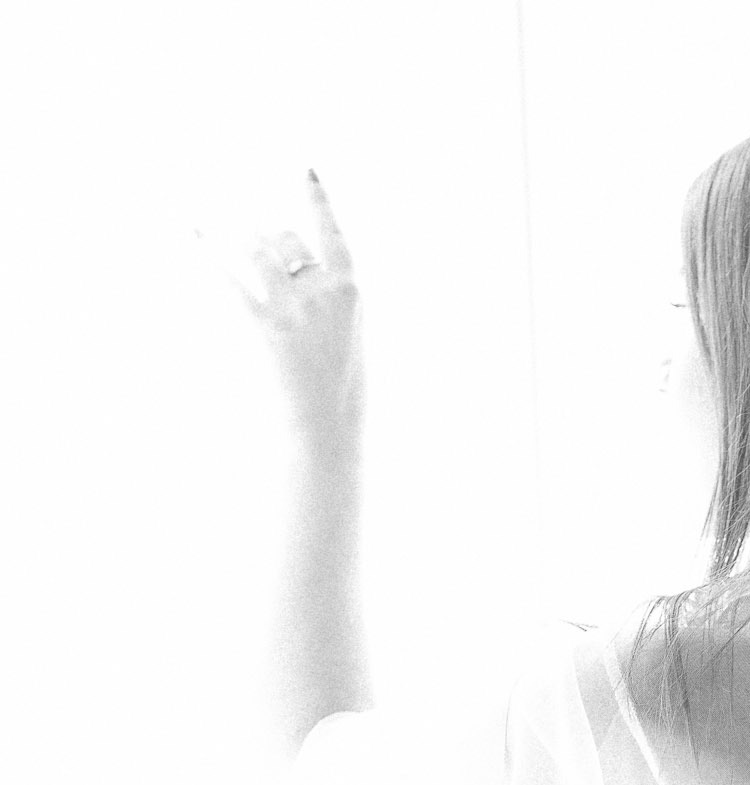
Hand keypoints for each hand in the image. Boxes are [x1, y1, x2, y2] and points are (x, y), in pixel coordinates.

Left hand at [199, 171, 364, 446]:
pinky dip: (203, 249)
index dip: (317, 198)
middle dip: (262, 239)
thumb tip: (289, 277)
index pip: (332, 234)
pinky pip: (225, 277)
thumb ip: (323, 311)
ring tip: (215, 233)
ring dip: (235, 240)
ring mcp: (292, 306)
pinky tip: (187, 228)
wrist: (324, 437)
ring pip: (256, 248)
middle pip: (284, 239)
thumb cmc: (335, 404)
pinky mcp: (261, 326)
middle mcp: (322, 291)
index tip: (303, 168)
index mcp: (350, 295)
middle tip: (245, 244)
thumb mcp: (345, 349)